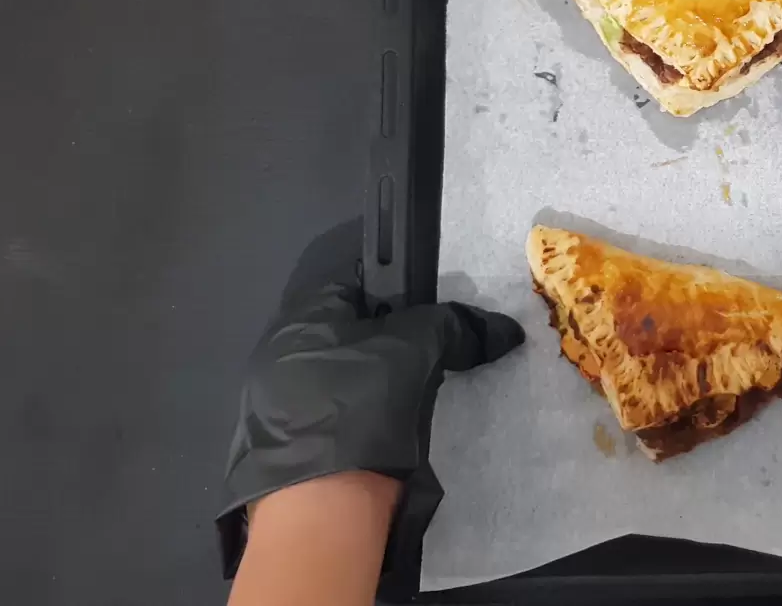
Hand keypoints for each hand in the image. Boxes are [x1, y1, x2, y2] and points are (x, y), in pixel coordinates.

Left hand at [216, 222, 525, 595]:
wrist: (322, 506)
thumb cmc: (361, 406)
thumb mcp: (416, 349)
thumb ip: (456, 327)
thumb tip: (504, 330)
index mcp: (298, 320)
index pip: (349, 278)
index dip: (393, 284)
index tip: (427, 303)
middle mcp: (275, 355)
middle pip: (342, 329)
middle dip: (383, 336)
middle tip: (426, 351)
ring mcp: (274, 406)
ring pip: (336, 374)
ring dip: (370, 380)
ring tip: (411, 396)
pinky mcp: (286, 448)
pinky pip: (331, 414)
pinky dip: (359, 416)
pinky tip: (385, 431)